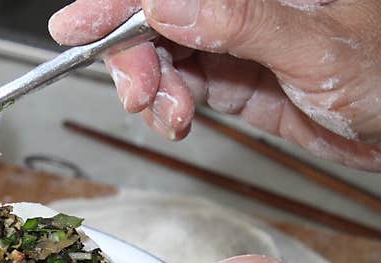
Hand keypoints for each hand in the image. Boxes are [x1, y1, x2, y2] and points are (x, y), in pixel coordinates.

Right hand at [48, 0, 380, 170]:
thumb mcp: (316, 46)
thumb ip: (239, 22)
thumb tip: (165, 4)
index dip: (117, 2)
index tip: (76, 26)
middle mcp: (240, 4)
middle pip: (155, 16)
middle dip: (133, 55)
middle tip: (138, 93)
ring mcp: (233, 40)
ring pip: (162, 55)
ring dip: (151, 90)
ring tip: (171, 115)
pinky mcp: (234, 78)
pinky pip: (182, 86)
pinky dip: (169, 108)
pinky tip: (179, 119)